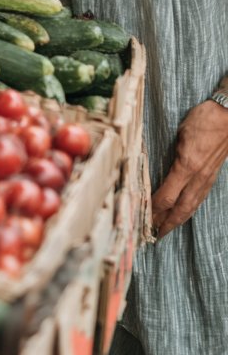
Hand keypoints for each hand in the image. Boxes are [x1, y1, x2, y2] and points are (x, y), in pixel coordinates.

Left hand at [151, 99, 227, 238]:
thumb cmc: (203, 119)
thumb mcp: (179, 133)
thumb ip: (170, 152)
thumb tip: (161, 165)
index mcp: (186, 166)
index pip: (166, 195)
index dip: (154, 208)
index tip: (142, 216)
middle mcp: (198, 176)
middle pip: (180, 208)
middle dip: (166, 223)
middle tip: (152, 235)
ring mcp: (207, 178)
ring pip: (191, 206)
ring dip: (177, 220)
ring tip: (165, 229)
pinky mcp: (212, 175)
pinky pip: (198, 197)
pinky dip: (189, 209)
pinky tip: (183, 212)